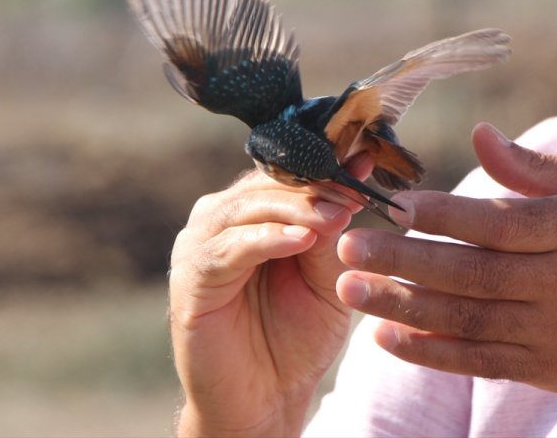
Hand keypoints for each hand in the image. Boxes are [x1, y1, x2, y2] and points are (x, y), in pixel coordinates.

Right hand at [170, 157, 370, 436]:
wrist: (266, 397)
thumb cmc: (297, 335)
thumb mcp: (327, 275)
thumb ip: (333, 229)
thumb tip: (355, 173)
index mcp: (250, 213)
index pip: (286, 175)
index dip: (325, 166)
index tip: (365, 160)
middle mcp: (219, 220)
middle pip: (265, 185)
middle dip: (314, 185)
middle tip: (353, 187)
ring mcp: (199, 245)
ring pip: (247, 208)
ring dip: (295, 208)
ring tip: (335, 213)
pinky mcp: (190, 278)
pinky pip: (229, 248)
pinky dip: (267, 239)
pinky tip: (302, 240)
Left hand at [336, 123, 556, 434]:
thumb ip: (538, 168)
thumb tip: (478, 134)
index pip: (500, 222)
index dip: (443, 214)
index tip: (393, 206)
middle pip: (472, 273)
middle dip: (404, 261)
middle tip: (348, 249)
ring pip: (467, 319)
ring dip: (403, 306)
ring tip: (351, 290)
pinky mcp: (548, 369)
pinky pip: (480, 361)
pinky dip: (431, 351)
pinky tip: (387, 336)